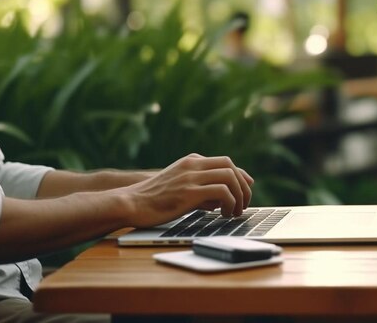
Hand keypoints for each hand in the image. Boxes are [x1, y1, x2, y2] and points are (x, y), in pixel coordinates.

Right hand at [123, 153, 253, 227]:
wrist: (130, 203)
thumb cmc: (152, 200)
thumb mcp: (178, 187)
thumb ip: (199, 189)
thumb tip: (220, 200)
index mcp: (190, 161)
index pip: (224, 162)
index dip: (240, 175)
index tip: (246, 188)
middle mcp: (192, 165)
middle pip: (231, 166)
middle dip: (243, 185)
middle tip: (243, 204)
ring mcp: (191, 177)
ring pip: (230, 177)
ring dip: (239, 196)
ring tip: (235, 212)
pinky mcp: (189, 192)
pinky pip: (222, 192)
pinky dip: (230, 203)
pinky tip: (224, 215)